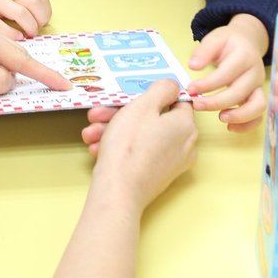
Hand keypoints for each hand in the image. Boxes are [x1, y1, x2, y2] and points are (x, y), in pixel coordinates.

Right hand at [81, 80, 196, 212]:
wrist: (117, 192)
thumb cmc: (129, 146)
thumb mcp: (143, 106)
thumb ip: (161, 90)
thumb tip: (172, 86)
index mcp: (186, 125)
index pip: (174, 101)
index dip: (149, 96)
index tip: (129, 98)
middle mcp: (185, 145)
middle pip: (153, 119)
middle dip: (121, 114)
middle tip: (99, 114)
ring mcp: (172, 164)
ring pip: (142, 137)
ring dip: (114, 130)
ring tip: (91, 132)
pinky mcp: (157, 177)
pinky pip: (140, 154)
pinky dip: (120, 148)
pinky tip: (97, 147)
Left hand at [186, 14, 266, 130]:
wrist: (247, 42)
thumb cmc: (228, 42)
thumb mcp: (215, 38)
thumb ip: (204, 51)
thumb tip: (193, 66)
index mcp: (245, 56)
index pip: (227, 73)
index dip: (208, 84)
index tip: (191, 89)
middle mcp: (255, 72)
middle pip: (240, 92)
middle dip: (217, 102)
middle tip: (197, 105)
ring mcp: (259, 86)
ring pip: (257, 106)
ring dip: (239, 116)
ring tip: (220, 118)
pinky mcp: (259, 97)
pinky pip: (259, 116)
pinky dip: (247, 125)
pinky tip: (230, 127)